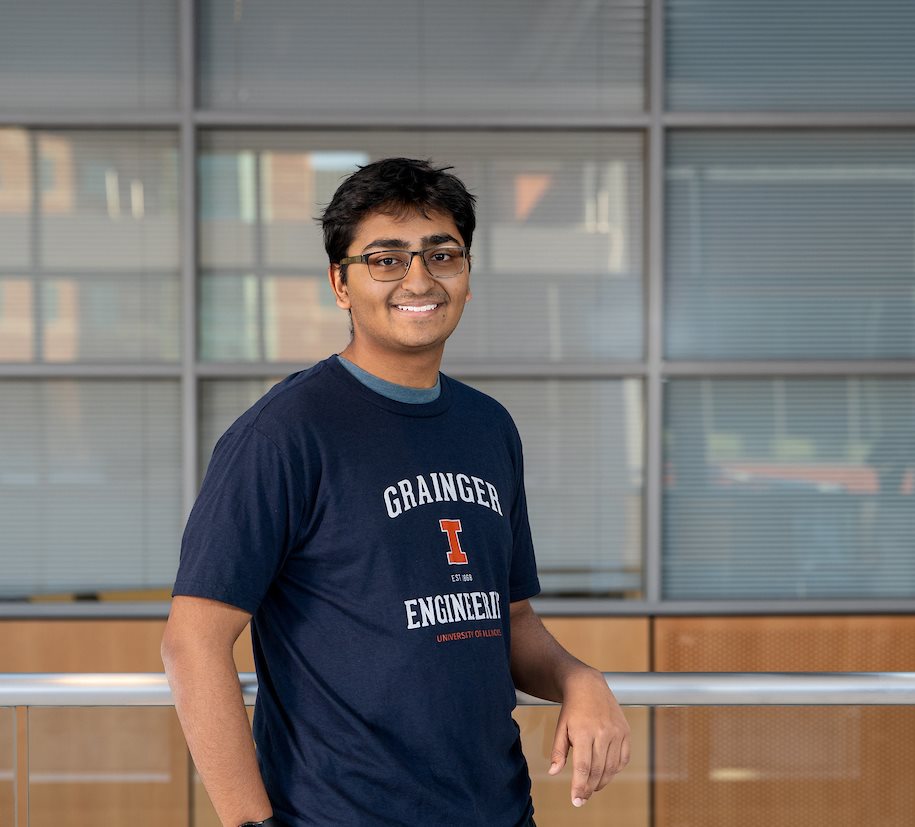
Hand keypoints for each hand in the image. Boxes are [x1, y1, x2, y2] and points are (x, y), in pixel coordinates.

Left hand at [547, 668, 630, 806]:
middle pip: (598, 770)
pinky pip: (623, 758)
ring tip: (592, 787)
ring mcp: (616, 732)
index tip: (576, 800)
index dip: (580, 786)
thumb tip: (553, 772)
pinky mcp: (625, 732)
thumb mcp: (560, 727)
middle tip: (582, 798)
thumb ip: (558, 751)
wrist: (588, 686)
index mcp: (583, 731)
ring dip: (602, 782)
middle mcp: (603, 732)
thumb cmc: (572, 708)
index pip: (583, 767)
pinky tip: (606, 773)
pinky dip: (615, 770)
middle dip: (589, 788)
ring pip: (612, 767)